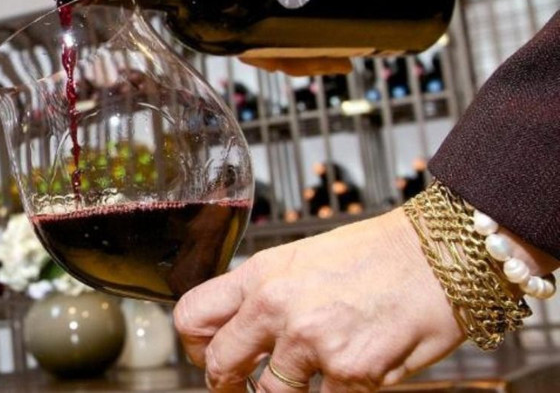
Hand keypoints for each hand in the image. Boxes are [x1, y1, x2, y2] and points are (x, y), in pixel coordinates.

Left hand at [174, 210, 462, 391]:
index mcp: (261, 274)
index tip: (208, 356)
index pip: (192, 316)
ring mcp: (312, 340)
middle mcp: (277, 305)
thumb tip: (238, 329)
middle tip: (243, 387)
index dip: (195, 345)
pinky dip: (339, 392)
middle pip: (219, 364)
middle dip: (228, 384)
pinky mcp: (352, 370)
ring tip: (309, 381)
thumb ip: (265, 293)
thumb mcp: (303, 260)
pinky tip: (355, 374)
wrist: (440, 254)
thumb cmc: (378, 255)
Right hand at [241, 0, 392, 76]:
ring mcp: (298, 2)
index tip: (270, 60)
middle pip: (266, 39)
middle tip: (323, 62)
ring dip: (310, 61)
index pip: (238, 16)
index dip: (248, 46)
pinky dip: (326, 50)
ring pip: (292, 42)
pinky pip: (316, 35)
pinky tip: (344, 59)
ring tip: (340, 64)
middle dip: (290, 61)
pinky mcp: (324, 6)